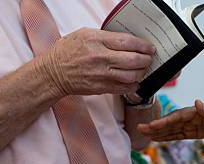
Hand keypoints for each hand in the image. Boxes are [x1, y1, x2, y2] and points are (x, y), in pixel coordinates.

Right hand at [35, 28, 155, 96]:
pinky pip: (125, 88)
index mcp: (96, 40)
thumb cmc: (68, 52)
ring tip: (143, 69)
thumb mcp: (85, 35)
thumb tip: (128, 41)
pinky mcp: (102, 87)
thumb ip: (106, 37)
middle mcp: (100, 57)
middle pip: (133, 59)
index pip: (128, 42)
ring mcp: (102, 74)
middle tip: (149, 58)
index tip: (150, 48)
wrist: (53, 73)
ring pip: (132, 75)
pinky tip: (135, 81)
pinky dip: (134, 85)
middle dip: (146, 59)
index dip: (143, 45)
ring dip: (142, 73)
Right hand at [137, 99, 203, 141]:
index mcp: (195, 111)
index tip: (153, 125)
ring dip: (158, 132)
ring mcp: (190, 125)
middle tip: (140, 129)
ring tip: (143, 134)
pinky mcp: (192, 132)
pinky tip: (156, 138)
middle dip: (155, 126)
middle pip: (169, 122)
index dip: (164, 121)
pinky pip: (177, 135)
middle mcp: (189, 117)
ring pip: (171, 129)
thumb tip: (197, 102)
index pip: (177, 117)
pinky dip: (167, 137)